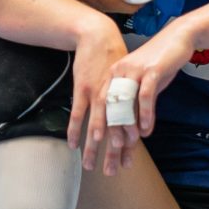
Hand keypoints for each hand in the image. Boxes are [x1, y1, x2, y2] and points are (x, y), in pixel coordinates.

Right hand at [61, 16, 133, 173]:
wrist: (99, 36)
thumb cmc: (115, 58)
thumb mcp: (129, 77)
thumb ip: (132, 97)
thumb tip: (136, 116)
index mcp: (128, 97)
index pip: (130, 127)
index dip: (128, 147)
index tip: (127, 164)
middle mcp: (116, 99)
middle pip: (116, 132)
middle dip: (113, 154)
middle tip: (111, 173)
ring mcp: (99, 94)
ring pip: (97, 127)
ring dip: (93, 148)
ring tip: (89, 166)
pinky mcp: (84, 89)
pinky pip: (79, 114)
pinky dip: (76, 129)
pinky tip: (73, 144)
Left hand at [107, 20, 194, 141]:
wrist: (177, 37)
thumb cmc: (159, 61)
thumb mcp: (142, 82)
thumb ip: (135, 101)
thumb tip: (132, 125)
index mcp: (113, 74)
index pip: (101, 103)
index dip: (98, 124)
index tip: (98, 143)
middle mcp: (120, 72)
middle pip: (110, 105)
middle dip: (110, 130)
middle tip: (115, 147)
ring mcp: (135, 70)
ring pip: (125, 102)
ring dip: (128, 124)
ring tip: (131, 142)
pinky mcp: (151, 70)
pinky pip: (145, 95)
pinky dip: (144, 114)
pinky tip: (146, 128)